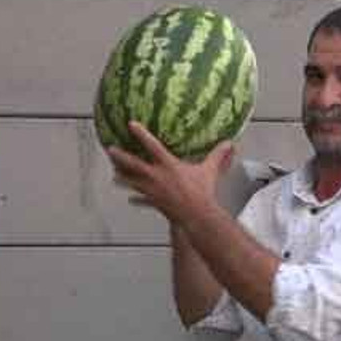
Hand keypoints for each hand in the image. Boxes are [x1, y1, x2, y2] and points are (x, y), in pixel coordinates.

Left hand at [106, 121, 235, 222]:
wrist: (196, 216)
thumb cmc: (202, 193)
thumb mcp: (210, 171)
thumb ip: (218, 155)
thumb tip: (230, 143)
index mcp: (168, 165)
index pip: (152, 145)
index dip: (141, 134)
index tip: (131, 124)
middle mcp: (156, 177)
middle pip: (133, 164)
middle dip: (120, 156)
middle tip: (110, 149)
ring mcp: (152, 191)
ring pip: (133, 183)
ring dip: (123, 179)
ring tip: (114, 175)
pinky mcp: (154, 203)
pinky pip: (143, 201)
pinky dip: (137, 200)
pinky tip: (131, 200)